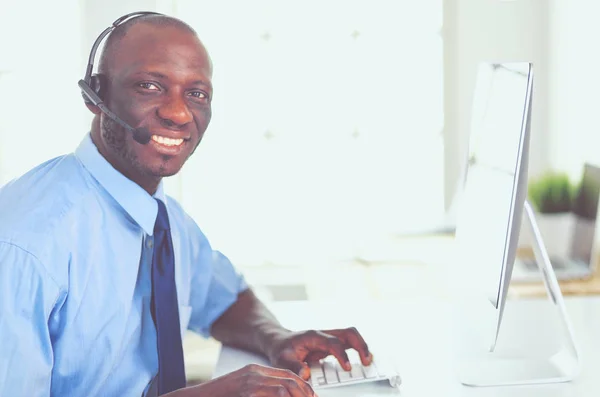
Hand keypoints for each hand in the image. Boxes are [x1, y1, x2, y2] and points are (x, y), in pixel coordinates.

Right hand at [166, 363, 316, 396]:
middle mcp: (253, 373)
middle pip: (289, 380)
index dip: (302, 384)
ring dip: (297, 396)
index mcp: (254, 370)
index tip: (311, 394)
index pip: (286, 373)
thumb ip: (261, 390)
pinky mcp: (246, 392)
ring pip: (284, 388)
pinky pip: (274, 394)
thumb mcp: (242, 389)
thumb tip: (281, 393)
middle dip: (304, 392)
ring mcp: (250, 383)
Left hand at [266, 327, 372, 380]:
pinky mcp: (332, 344)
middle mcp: (324, 334)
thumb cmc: (282, 349)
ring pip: (351, 336)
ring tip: (368, 362)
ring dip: (362, 346)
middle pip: (348, 333)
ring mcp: (329, 338)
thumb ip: (294, 366)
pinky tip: (363, 360)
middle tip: (366, 362)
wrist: (279, 341)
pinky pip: (349, 343)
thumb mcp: (282, 359)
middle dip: (360, 345)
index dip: (342, 355)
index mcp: (313, 336)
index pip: (333, 342)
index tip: (347, 368)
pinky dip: (358, 349)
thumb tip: (305, 374)